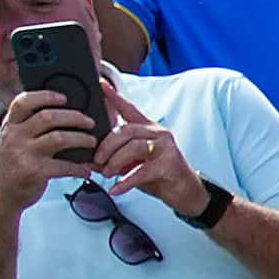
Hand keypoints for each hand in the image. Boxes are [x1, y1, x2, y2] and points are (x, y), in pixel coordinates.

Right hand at [0, 88, 95, 207]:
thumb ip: (27, 128)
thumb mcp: (12, 142)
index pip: (23, 102)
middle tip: (89, 122)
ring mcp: (24, 154)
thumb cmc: (12, 166)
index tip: (64, 97)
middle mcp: (15, 136)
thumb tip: (60, 116)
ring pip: (60, 138)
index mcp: (10, 126)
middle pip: (48, 117)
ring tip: (92, 142)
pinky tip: (86, 170)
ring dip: (81, 139)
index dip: (45, 96)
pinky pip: (64, 166)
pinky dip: (79, 168)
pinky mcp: (35, 172)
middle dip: (74, 117)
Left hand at [94, 83, 205, 214]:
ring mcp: (166, 148)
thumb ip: (116, 158)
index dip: (114, 97)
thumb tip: (91, 161)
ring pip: (133, 147)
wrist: (187, 194)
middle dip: (106, 146)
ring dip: (115, 161)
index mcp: (148, 129)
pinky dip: (126, 181)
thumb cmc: (160, 177)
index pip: (129, 109)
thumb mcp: (135, 164)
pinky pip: (141, 171)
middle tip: (96, 161)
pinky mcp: (169, 164)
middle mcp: (158, 133)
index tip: (100, 84)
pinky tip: (117, 189)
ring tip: (107, 174)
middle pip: (126, 131)